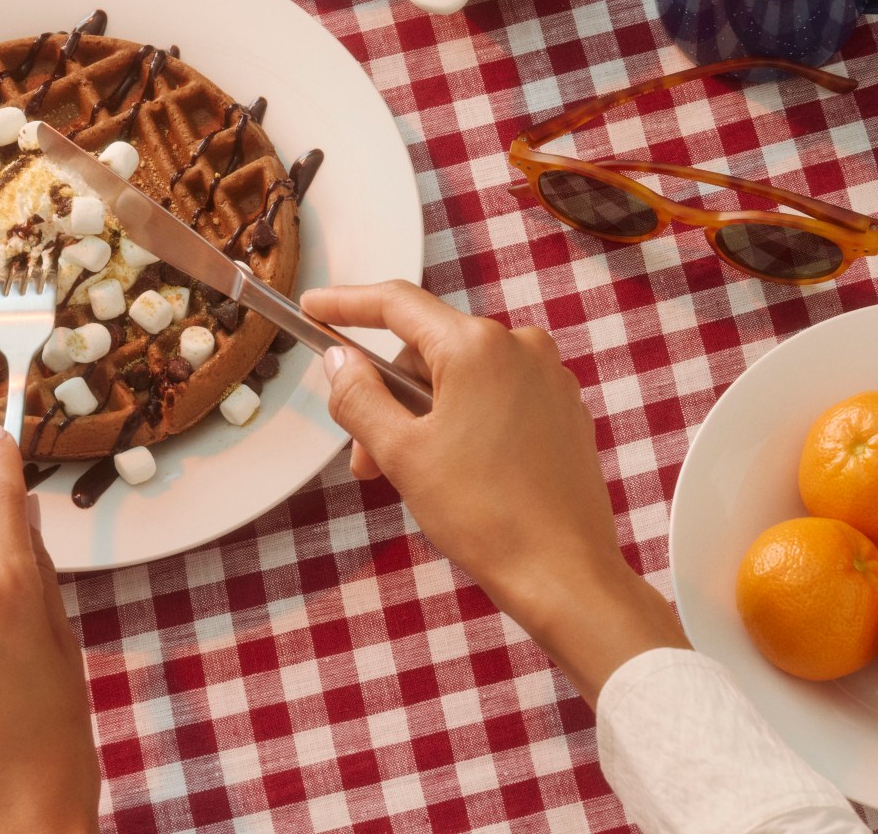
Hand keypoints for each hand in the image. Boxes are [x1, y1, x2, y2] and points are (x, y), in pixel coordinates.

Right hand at [302, 280, 686, 703]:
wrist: (565, 575)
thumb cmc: (484, 515)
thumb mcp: (400, 453)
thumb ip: (359, 396)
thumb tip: (339, 360)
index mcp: (476, 347)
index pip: (396, 303)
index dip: (346, 303)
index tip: (312, 306)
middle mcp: (520, 346)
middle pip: (427, 347)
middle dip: (387, 393)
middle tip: (365, 456)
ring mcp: (548, 376)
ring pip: (460, 374)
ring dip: (423, 413)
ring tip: (409, 475)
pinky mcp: (564, 408)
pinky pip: (496, 393)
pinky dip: (463, 418)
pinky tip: (455, 470)